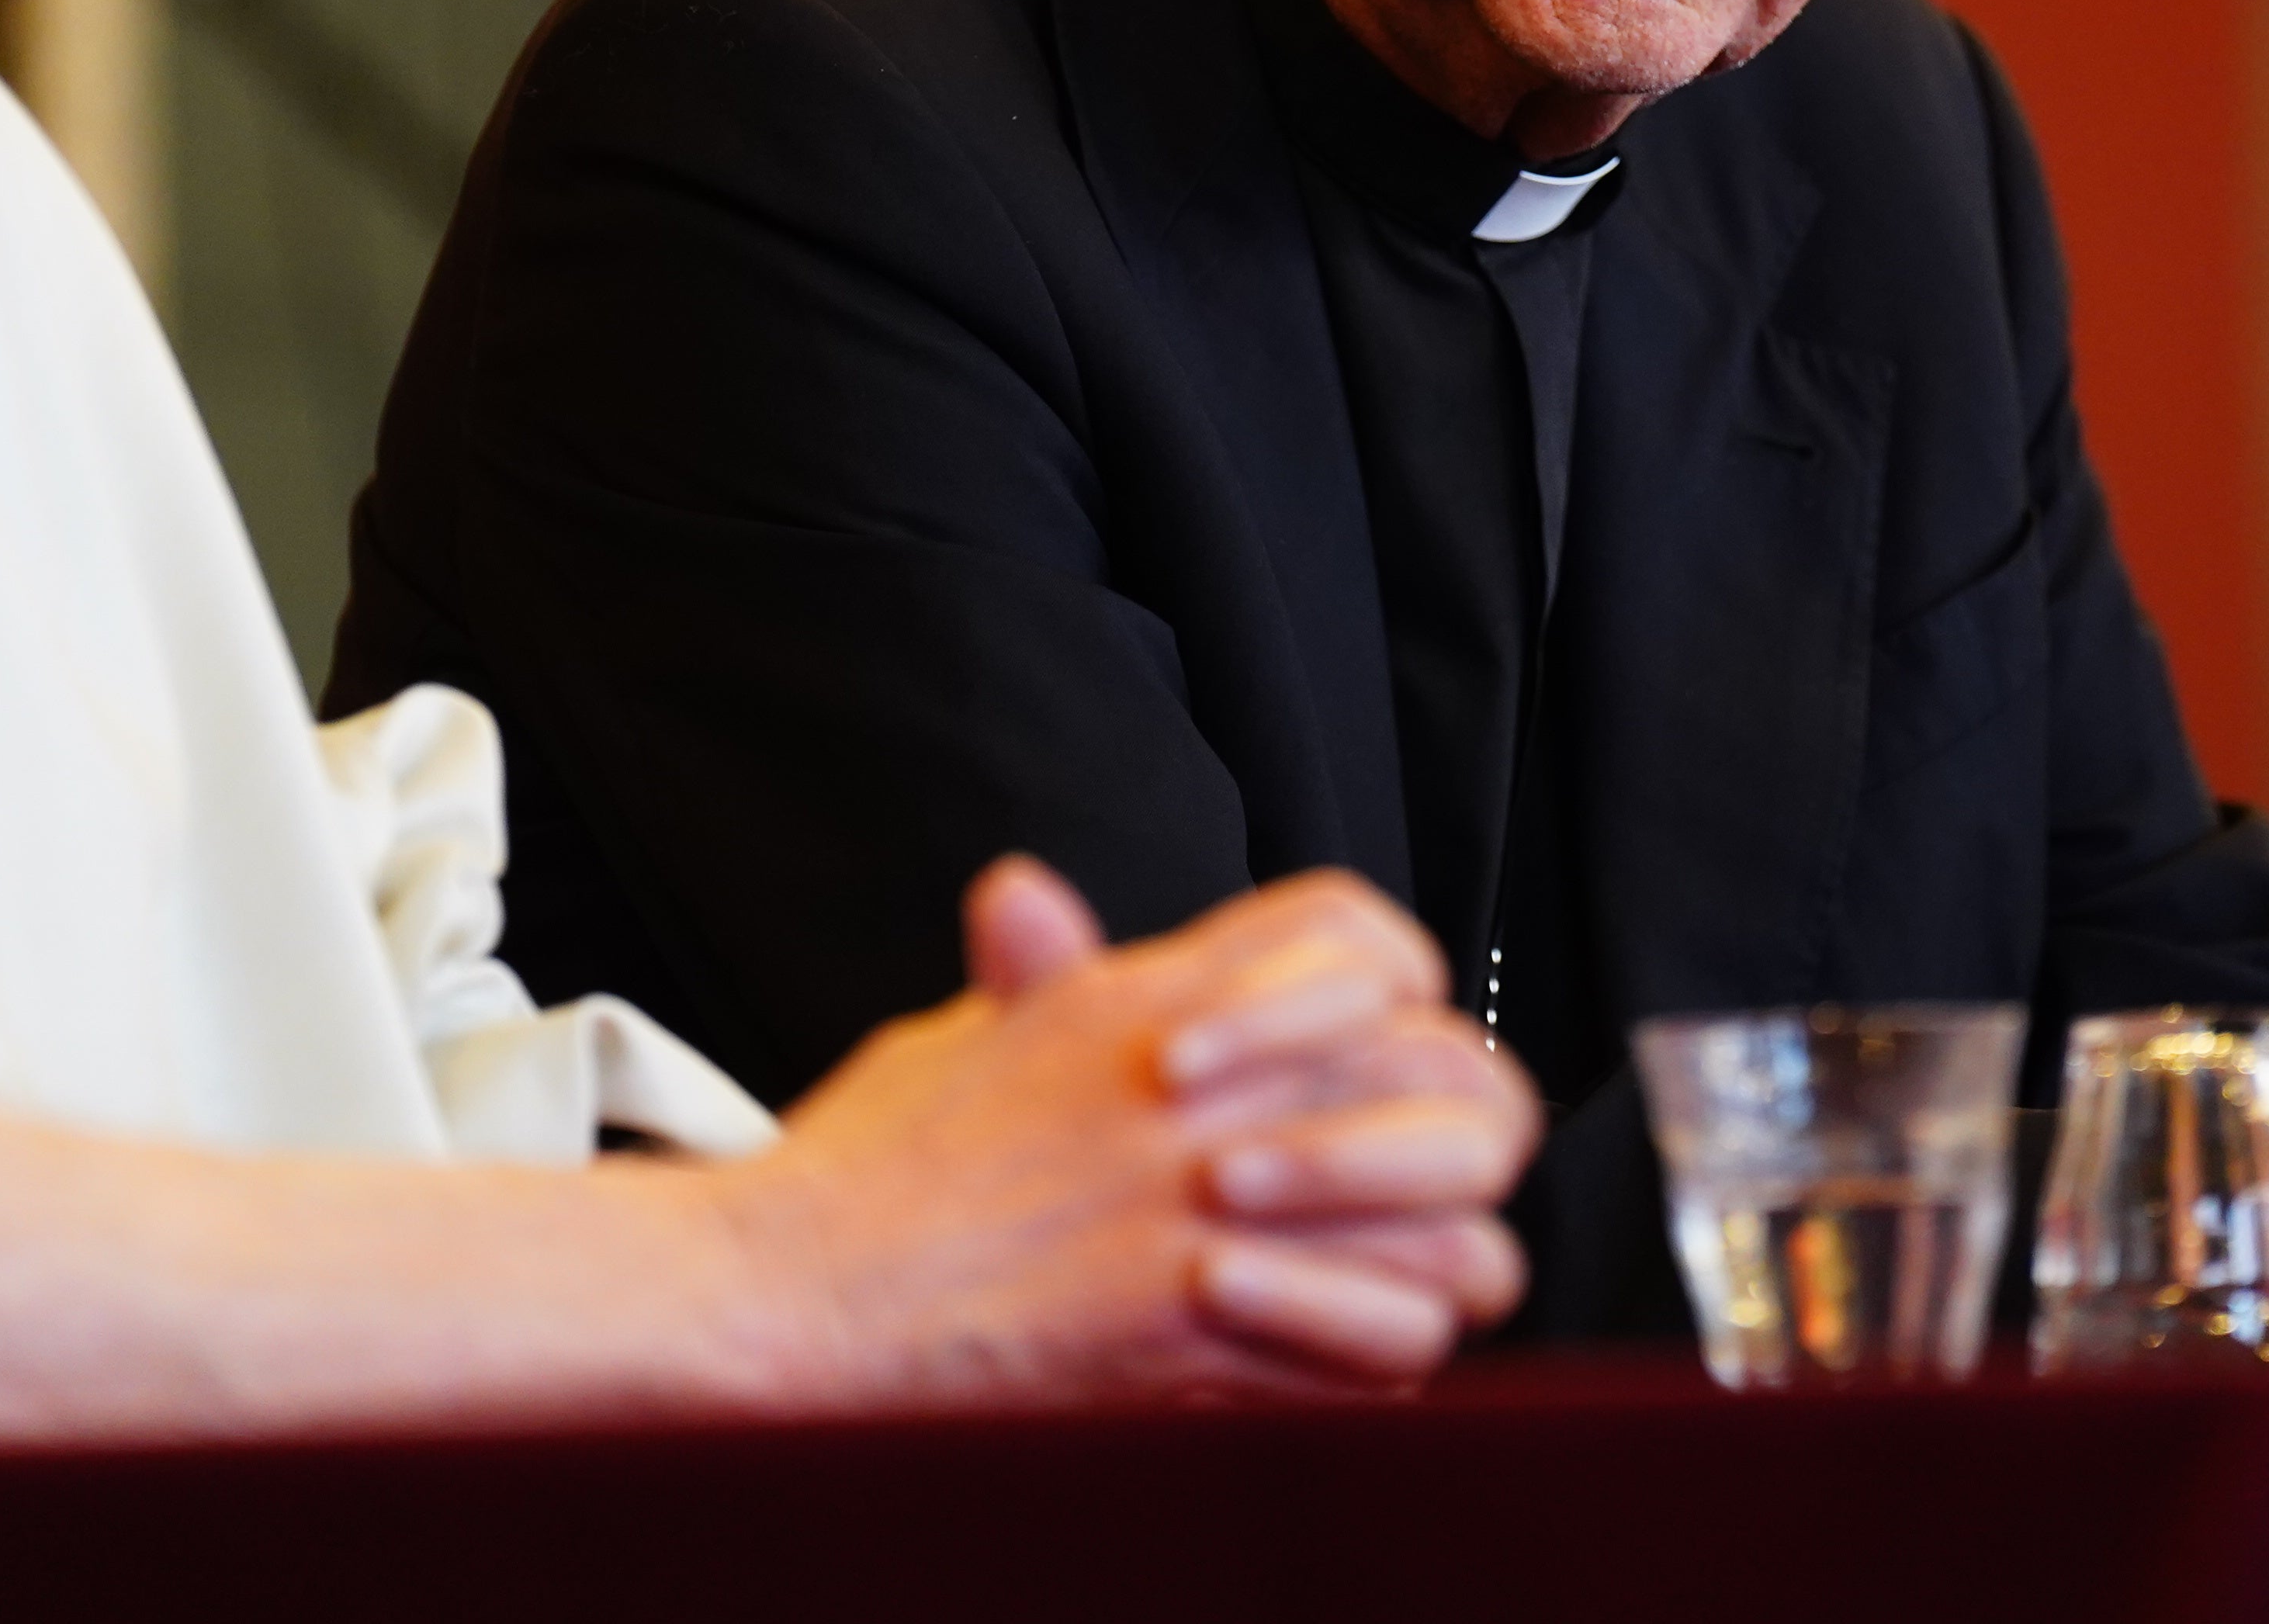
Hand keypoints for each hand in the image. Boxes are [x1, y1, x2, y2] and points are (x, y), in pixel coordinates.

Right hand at [709, 860, 1536, 1407]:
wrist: (805, 1297)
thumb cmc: (878, 1176)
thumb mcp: (967, 1036)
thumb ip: (1040, 977)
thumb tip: (1032, 903)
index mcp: (1151, 1001)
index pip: (1361, 936)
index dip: (1403, 992)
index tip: (1386, 1050)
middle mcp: (1202, 1093)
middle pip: (1448, 1080)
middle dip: (1462, 1140)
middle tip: (1428, 1188)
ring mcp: (1207, 1210)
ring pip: (1451, 1231)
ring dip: (1441, 1266)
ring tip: (1404, 1286)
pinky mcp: (1200, 1324)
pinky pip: (1388, 1347)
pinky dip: (1386, 1365)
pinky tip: (1344, 1364)